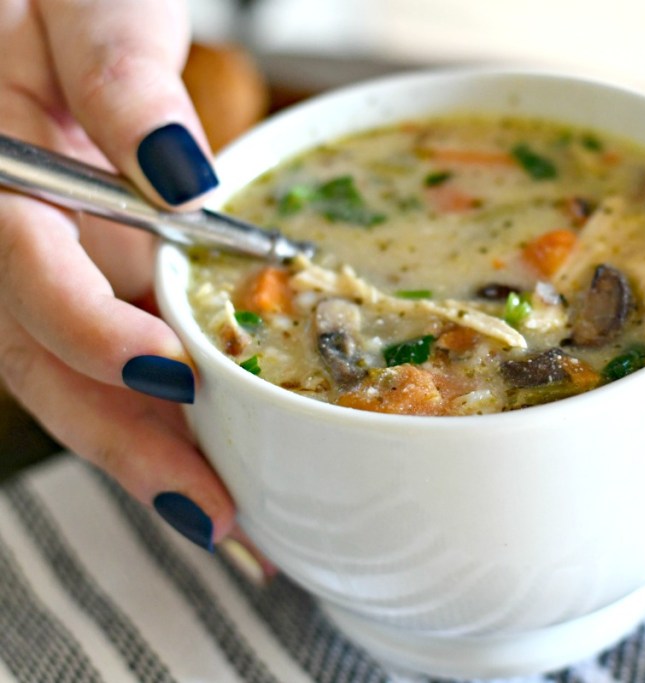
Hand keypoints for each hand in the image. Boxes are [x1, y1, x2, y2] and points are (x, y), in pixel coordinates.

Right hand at [0, 0, 233, 549]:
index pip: (19, 263)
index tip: (169, 372)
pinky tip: (208, 459)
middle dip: (123, 436)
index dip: (88, 327)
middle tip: (208, 502)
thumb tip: (181, 171)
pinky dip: (153, 415)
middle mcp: (1, 231)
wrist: (50, 11)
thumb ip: (125, 78)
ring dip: (142, 450)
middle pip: (40, 357)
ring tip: (220, 512)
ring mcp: (33, 269)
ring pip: (69, 377)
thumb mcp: (96, 5)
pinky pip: (101, 359)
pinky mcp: (74, 283)